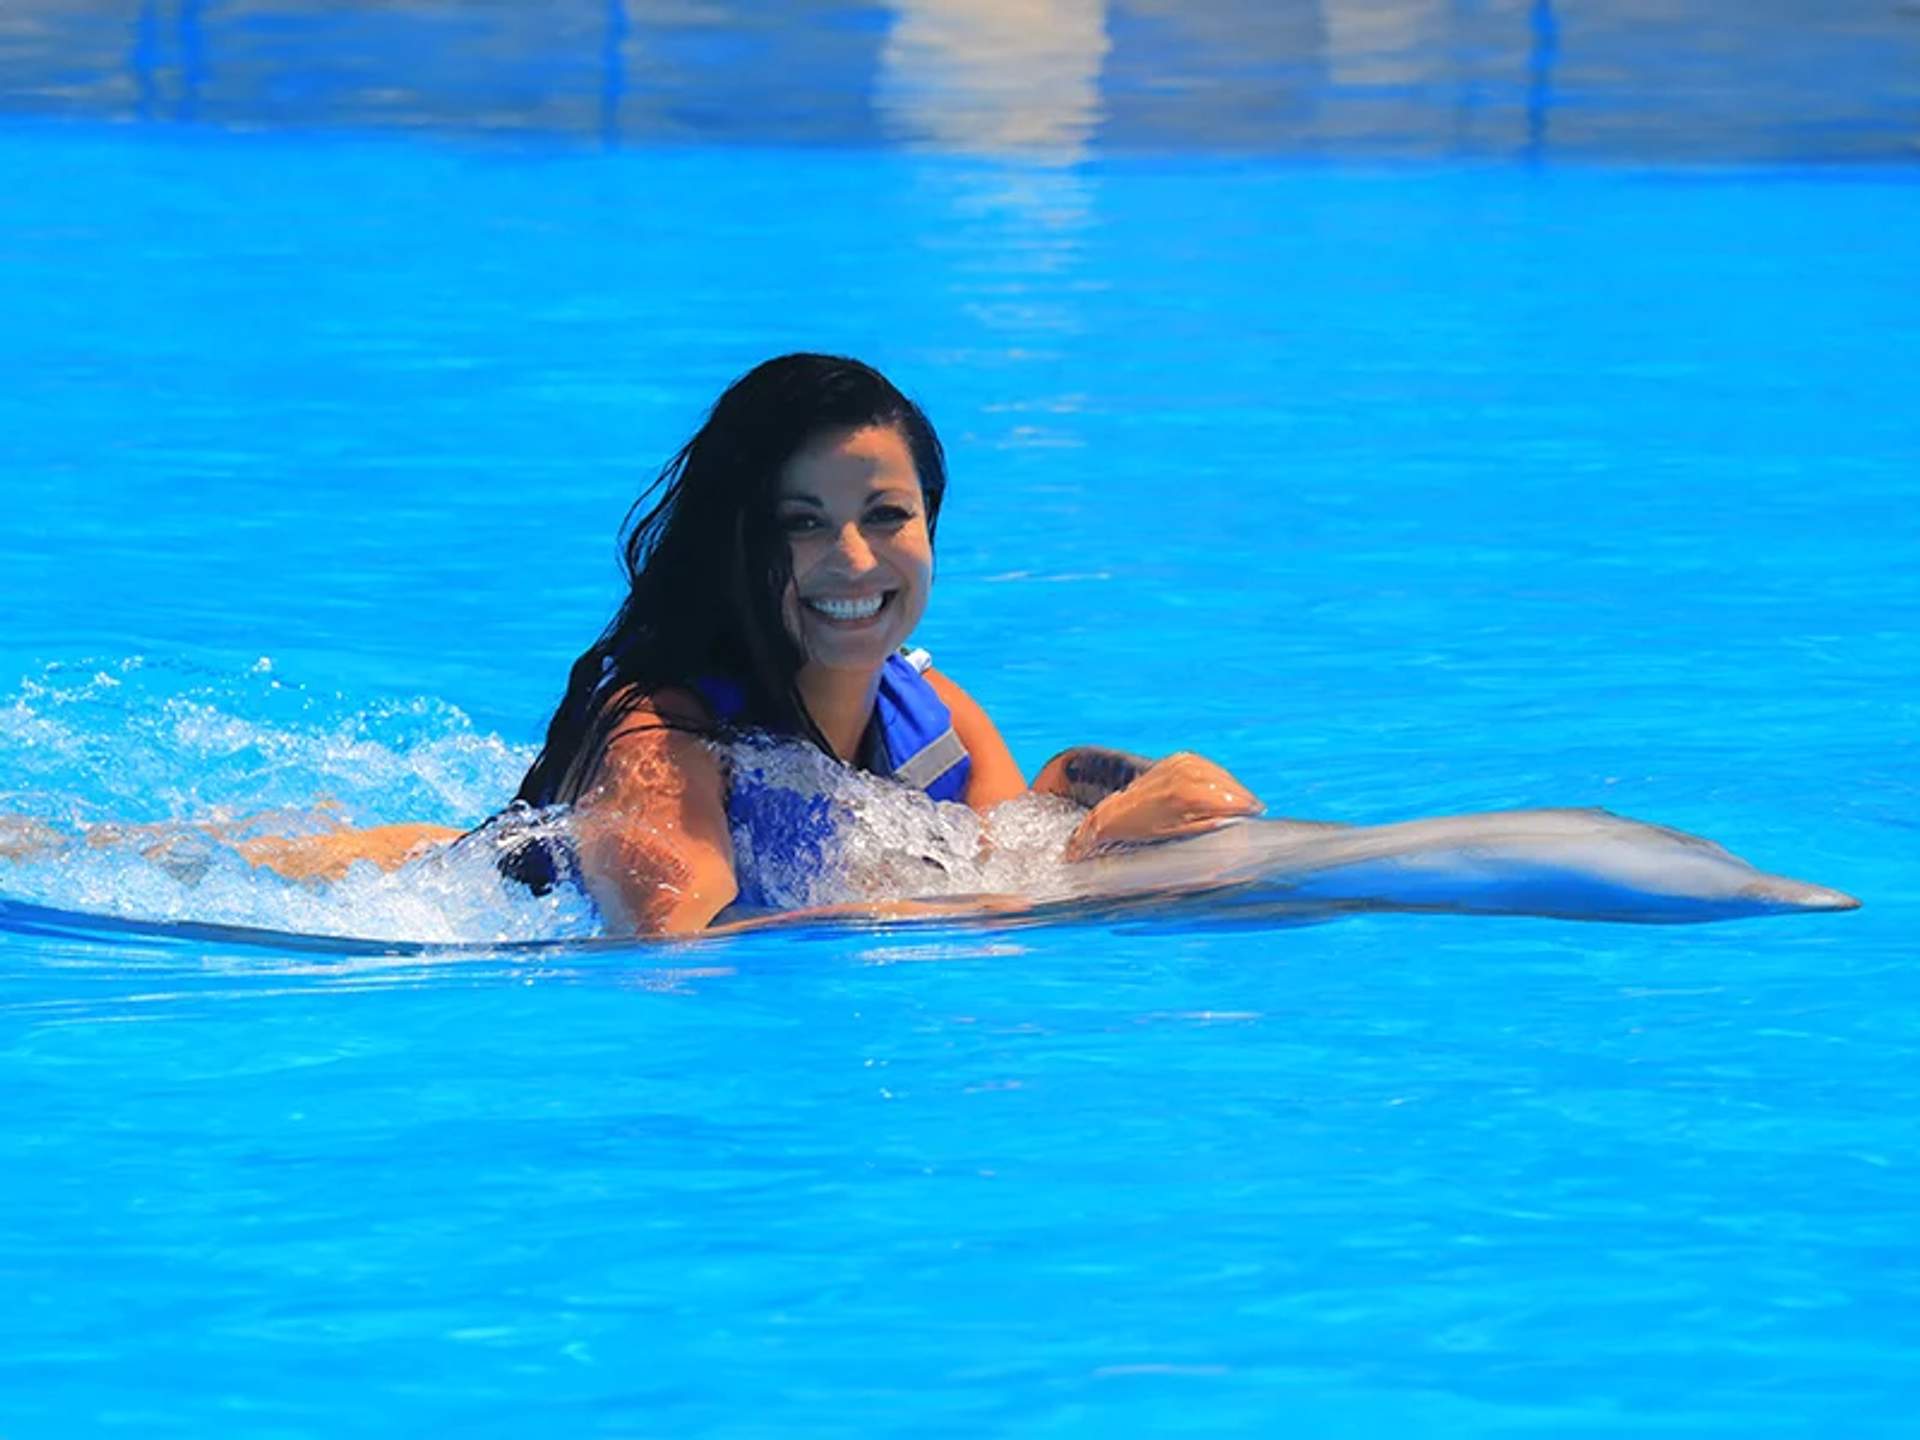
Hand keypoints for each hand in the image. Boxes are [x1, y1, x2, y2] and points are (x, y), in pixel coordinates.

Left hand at [1065, 752, 1261, 859]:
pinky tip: (1225, 786)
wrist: (1116, 813)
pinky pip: (1207, 765)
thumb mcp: (1179, 834)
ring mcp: (1181, 763)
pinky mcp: (1179, 758)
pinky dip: (1218, 775)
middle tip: (1256, 808)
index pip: (1227, 798)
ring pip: (1218, 773)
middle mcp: (1185, 774)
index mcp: (1186, 795)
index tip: (1259, 813)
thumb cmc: (1145, 830)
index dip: (1245, 806)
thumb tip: (1235, 822)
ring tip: (1244, 799)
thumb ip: (1208, 825)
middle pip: (1226, 784)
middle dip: (1241, 796)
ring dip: (1232, 785)